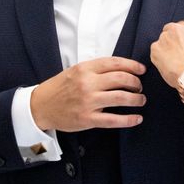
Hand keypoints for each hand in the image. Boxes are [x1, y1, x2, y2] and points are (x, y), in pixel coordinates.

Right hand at [30, 57, 146, 131]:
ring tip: (141, 100)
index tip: (142, 70)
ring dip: (136, 99)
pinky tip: (137, 118)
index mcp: (85, 68)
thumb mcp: (76, 70)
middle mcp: (87, 83)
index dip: (133, 66)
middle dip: (136, 83)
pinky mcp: (87, 119)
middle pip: (122, 79)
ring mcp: (88, 102)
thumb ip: (97, 69)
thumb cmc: (61, 87)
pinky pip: (113, 120)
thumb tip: (123, 69)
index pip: (115, 63)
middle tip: (140, 87)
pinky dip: (128, 120)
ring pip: (121, 98)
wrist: (41, 106)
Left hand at [150, 21, 183, 87]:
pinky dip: (158, 57)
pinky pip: (155, 51)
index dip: (180, 38)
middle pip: (168, 33)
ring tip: (173, 61)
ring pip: (161, 42)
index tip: (181, 44)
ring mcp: (164, 38)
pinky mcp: (155, 48)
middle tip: (177, 54)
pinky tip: (167, 64)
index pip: (180, 26)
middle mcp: (175, 30)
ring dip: (164, 50)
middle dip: (171, 43)